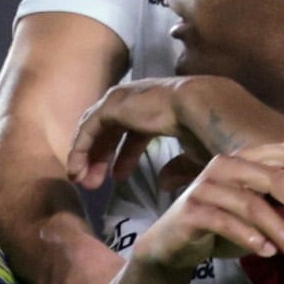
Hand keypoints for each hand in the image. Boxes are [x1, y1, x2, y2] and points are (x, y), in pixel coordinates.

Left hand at [66, 79, 210, 184]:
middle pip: (110, 130)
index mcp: (158, 109)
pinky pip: (88, 129)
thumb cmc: (207, 132)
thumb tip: (163, 183)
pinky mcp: (111, 105)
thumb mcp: (194, 155)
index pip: (133, 132)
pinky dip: (80, 149)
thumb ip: (178, 169)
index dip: (124, 157)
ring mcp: (123, 100)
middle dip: (101, 158)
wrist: (203, 110)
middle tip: (93, 183)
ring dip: (87, 156)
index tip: (118, 178)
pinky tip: (76, 170)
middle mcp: (137, 101)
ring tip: (80, 180)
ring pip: (95, 129)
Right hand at [134, 143, 283, 272]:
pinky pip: (226, 222)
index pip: (281, 151)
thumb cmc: (222, 227)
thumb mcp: (259, 218)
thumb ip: (283, 211)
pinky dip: (249, 238)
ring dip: (279, 229)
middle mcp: (224, 165)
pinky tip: (266, 253)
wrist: (173, 246)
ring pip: (251, 203)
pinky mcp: (191, 210)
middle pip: (271, 176)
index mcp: (243, 159)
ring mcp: (205, 186)